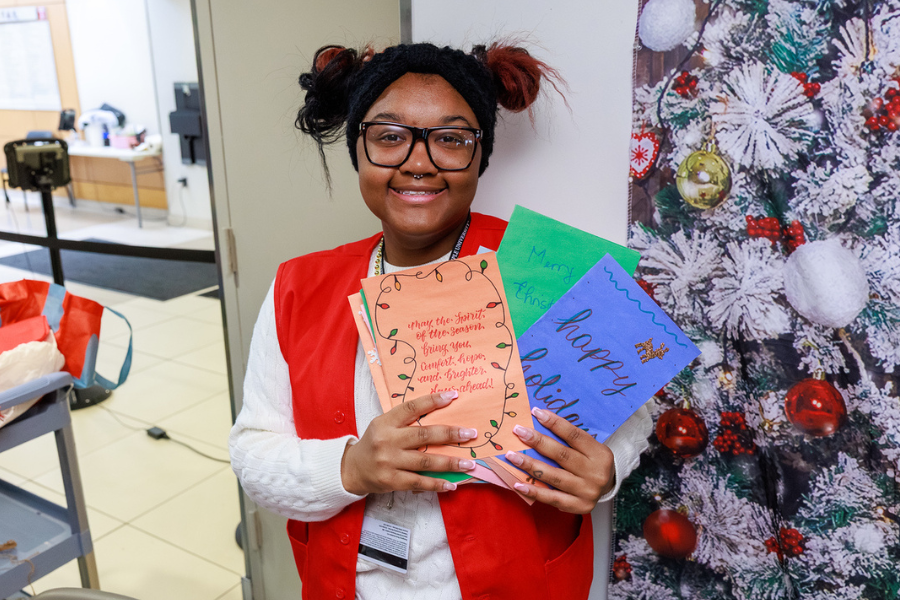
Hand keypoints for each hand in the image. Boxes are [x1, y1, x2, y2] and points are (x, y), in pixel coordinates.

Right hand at [341, 390, 477, 494]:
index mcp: (385, 422)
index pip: (412, 408)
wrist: (352, 469)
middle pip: (424, 435)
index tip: (453, 396)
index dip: (433, 401)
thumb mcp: (384, 425)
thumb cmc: (374, 443)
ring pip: (425, 461)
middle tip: (470, 433)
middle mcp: (387, 440)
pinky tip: (452, 484)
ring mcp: (389, 462)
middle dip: (451, 434)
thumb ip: (406, 421)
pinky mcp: (391, 481)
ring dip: (450, 462)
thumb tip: (441, 415)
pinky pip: (419, 482)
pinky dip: (437, 484)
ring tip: (469, 463)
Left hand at [504, 407, 614, 513]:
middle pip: (561, 455)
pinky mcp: (579, 506)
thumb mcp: (589, 447)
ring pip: (554, 476)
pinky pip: (552, 498)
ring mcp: (587, 491)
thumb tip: (539, 423)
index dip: (554, 423)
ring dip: (530, 465)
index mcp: (599, 454)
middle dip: (537, 441)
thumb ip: (569, 439)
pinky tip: (518, 484)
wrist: (608, 488)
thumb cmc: (592, 462)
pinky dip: (534, 491)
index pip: (574, 435)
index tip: (536, 412)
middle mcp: (595, 473)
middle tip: (518, 431)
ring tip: (512, 456)